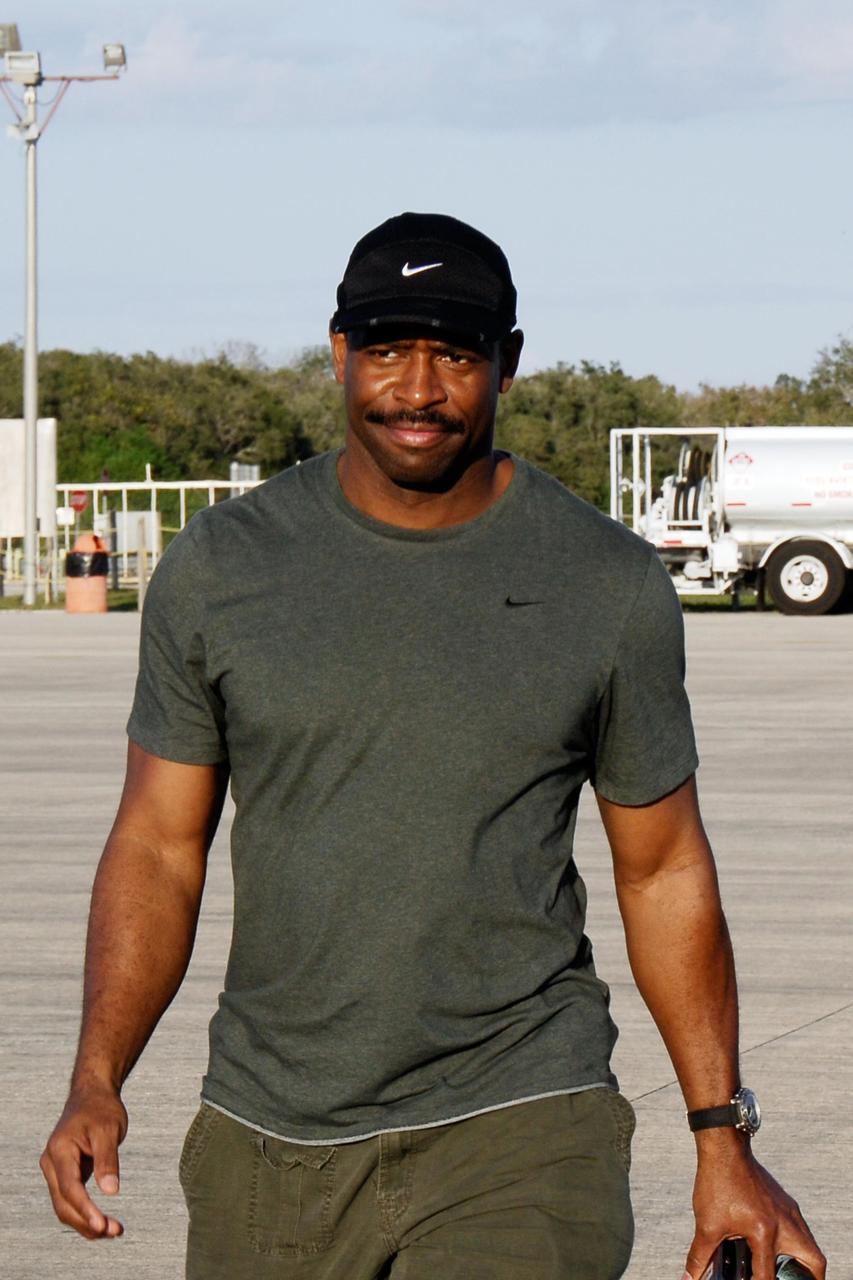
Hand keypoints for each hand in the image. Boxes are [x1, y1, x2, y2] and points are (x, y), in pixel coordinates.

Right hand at [40, 1083, 127, 1239]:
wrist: (93, 1094)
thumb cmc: (101, 1108)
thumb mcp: (109, 1130)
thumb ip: (108, 1160)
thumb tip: (111, 1191)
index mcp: (59, 1151)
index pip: (70, 1188)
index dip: (85, 1209)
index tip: (102, 1225)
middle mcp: (52, 1163)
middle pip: (64, 1204)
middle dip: (87, 1222)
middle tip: (115, 1231)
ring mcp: (56, 1170)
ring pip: (66, 1206)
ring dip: (86, 1222)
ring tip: (113, 1231)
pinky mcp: (65, 1174)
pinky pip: (71, 1199)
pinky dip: (86, 1213)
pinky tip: (103, 1222)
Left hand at [683, 1142, 825, 1279]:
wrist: (725, 1148)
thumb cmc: (717, 1182)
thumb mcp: (706, 1224)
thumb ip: (700, 1256)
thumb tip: (689, 1277)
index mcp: (763, 1231)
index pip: (768, 1274)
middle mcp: (783, 1222)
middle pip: (812, 1259)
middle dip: (808, 1277)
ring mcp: (788, 1209)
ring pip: (809, 1242)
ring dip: (803, 1259)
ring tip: (788, 1269)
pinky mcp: (786, 1201)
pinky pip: (800, 1227)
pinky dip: (796, 1240)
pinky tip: (778, 1244)